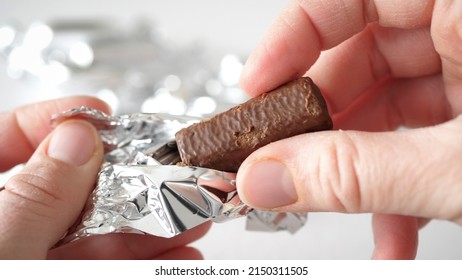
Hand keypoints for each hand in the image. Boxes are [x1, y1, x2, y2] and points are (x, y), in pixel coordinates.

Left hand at [0, 97, 208, 258]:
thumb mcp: (2, 253)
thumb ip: (34, 198)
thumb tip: (78, 141)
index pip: (12, 137)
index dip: (59, 119)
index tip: (103, 116)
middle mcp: (13, 224)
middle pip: (73, 184)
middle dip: (132, 178)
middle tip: (172, 173)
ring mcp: (39, 255)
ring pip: (100, 228)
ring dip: (153, 223)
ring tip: (194, 217)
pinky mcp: (66, 276)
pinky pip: (108, 264)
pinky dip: (146, 258)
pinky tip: (178, 256)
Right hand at [237, 0, 461, 258]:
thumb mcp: (456, 169)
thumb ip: (357, 173)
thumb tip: (270, 178)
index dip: (291, 37)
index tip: (256, 87)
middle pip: (357, 59)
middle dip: (316, 122)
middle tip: (284, 163)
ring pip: (381, 109)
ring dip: (354, 170)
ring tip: (336, 209)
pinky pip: (414, 139)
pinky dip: (396, 186)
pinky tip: (392, 229)